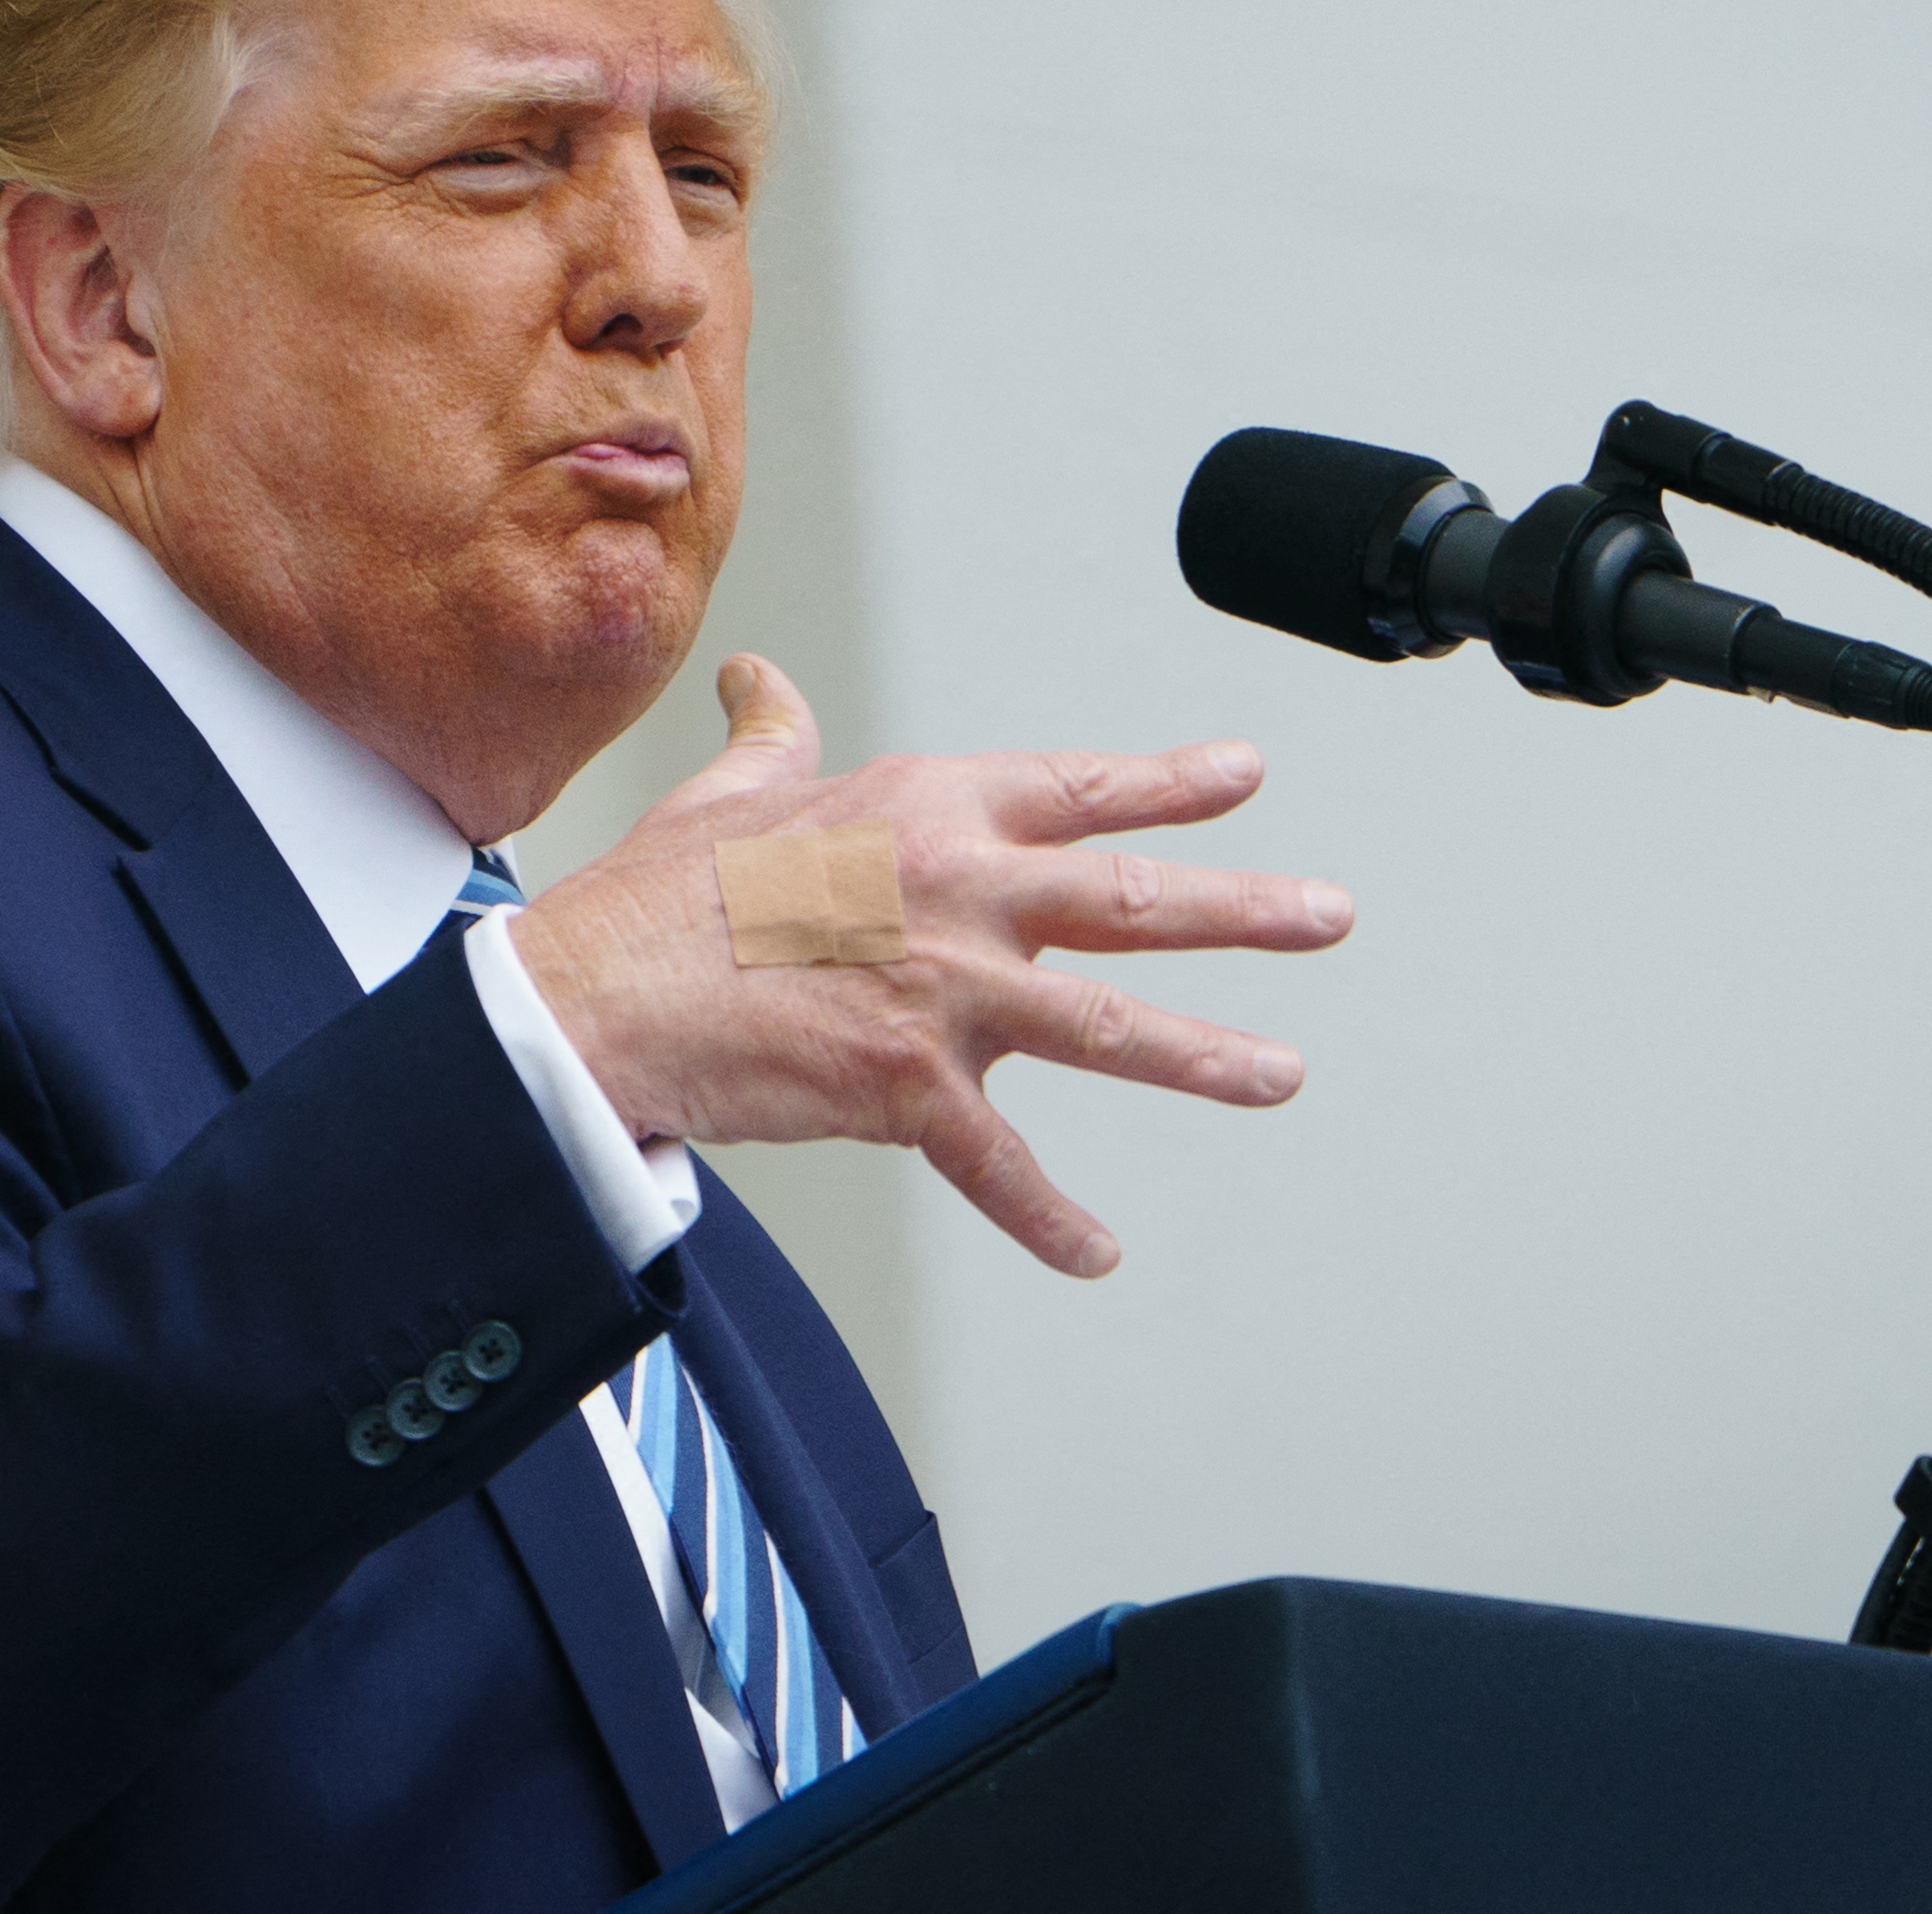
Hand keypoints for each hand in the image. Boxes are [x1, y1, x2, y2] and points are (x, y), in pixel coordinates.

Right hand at [510, 655, 1353, 1277]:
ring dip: (1206, 1055)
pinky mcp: (912, 1086)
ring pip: (1110, 1026)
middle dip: (1247, 906)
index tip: (1245, 773)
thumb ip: (769, 734)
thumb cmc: (660, 895)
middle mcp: (960, 889)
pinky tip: (1101, 1252)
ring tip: (1281, 1073)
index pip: (1076, 787)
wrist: (602, 996)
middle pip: (1133, 897)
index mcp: (926, 806)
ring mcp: (947, 990)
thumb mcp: (729, 791)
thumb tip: (757, 679)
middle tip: (1329, 913)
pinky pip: (1003, 1166)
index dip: (1169, 780)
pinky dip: (1053, 1218)